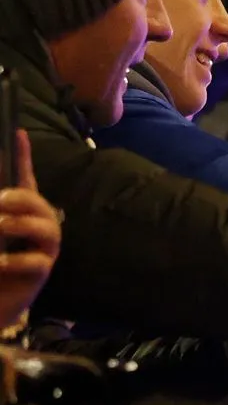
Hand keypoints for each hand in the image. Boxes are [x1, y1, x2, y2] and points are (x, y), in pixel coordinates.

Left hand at [0, 131, 59, 326]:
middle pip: (37, 200)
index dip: (22, 156)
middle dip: (18, 198)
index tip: (17, 132)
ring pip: (46, 226)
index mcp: (17, 212)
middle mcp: (33, 226)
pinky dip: (15, 259)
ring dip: (18, 223)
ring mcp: (41, 249)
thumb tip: (0, 207)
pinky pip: (37, 259)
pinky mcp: (40, 272)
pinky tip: (0, 263)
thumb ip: (0, 212)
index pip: (23, 179)